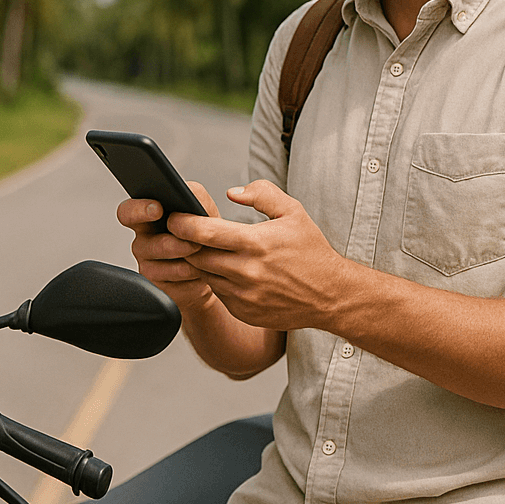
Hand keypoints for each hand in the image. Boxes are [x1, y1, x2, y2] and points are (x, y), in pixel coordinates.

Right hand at [116, 181, 220, 312]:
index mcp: (147, 217)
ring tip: (202, 253)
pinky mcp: (158, 284)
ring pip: (160, 263)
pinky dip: (189, 275)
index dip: (138, 210)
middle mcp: (143, 240)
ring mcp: (147, 264)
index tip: (157, 209)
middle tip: (190, 241)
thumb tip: (188, 193)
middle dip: (167, 242)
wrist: (214, 269)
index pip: (128, 211)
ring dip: (185, 257)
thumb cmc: (205, 236)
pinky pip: (170, 280)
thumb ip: (196, 196)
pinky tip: (198, 271)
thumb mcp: (205, 210)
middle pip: (140, 244)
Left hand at [168, 180, 349, 331]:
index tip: (174, 216)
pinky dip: (216, 279)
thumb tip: (232, 192)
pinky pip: (217, 292)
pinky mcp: (243, 311)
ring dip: (199, 261)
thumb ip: (262, 194)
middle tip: (181, 231)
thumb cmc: (311, 251)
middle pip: (196, 255)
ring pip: (204, 274)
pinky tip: (225, 269)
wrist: (330, 295)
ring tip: (203, 248)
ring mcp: (243, 295)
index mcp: (255, 243)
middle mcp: (246, 272)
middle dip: (185, 242)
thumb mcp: (293, 212)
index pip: (205, 232)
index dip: (183, 223)